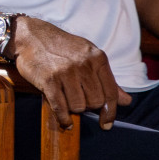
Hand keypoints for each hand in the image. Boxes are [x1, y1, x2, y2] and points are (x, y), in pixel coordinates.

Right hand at [11, 16, 131, 128]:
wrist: (32, 36)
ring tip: (67, 99)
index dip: (110, 111)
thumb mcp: (88, 57)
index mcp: (97, 58)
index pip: (111, 92)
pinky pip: (60, 107)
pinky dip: (64, 118)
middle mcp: (83, 64)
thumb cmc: (62, 48)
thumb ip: (107, 80)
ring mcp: (66, 72)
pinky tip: (65, 121)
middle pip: (95, 102)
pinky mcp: (48, 80)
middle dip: (88, 106)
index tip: (106, 124)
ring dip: (73, 108)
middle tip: (78, 100)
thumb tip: (126, 101)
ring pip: (78, 106)